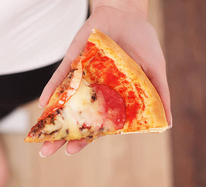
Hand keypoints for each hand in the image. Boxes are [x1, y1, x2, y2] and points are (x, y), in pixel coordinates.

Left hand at [38, 3, 171, 156]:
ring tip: (38, 135)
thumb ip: (159, 96)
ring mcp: (80, 79)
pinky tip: (43, 104)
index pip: (93, 124)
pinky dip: (51, 90)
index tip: (72, 150)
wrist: (128, 15)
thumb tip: (167, 123)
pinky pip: (60, 78)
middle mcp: (92, 93)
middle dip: (59, 135)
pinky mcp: (72, 62)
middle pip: (73, 119)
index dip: (83, 138)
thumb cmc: (142, 43)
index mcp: (109, 100)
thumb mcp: (154, 71)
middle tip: (47, 151)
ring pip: (62, 103)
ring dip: (50, 119)